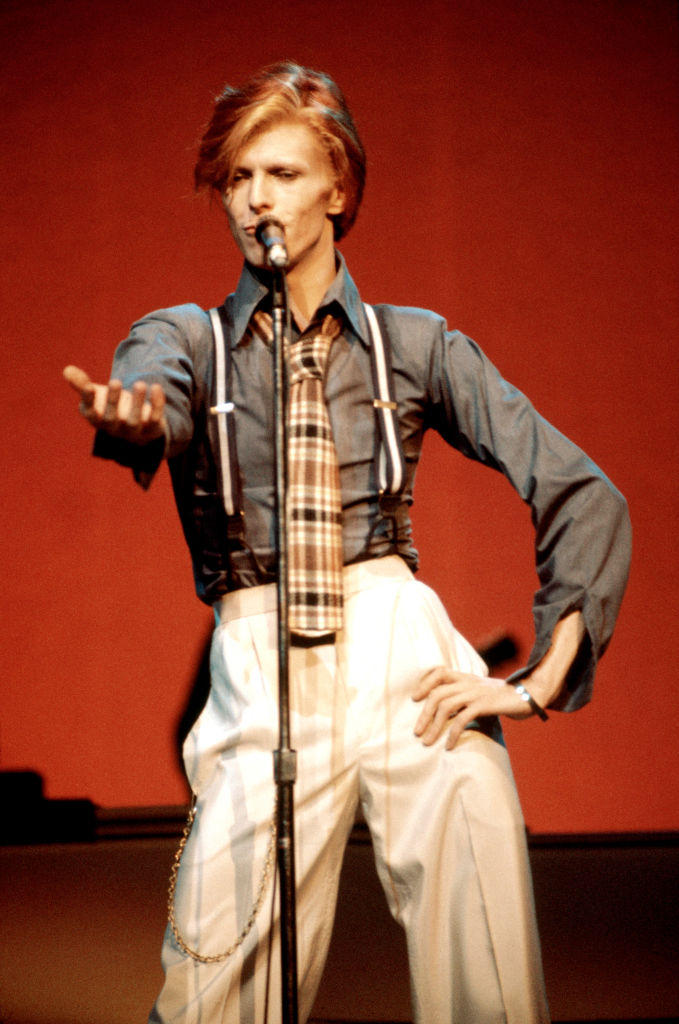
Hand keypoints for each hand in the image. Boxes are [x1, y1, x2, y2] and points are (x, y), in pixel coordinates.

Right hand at [63, 365, 166, 444]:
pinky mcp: (152, 428)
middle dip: (113, 401)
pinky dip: (157, 404)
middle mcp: (115, 428)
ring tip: (139, 383)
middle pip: (112, 419)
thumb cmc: (110, 407)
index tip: (89, 386)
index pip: (91, 414)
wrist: (137, 425)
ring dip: (137, 403)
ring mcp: (134, 431)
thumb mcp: (96, 395)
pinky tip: (156, 387)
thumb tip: (67, 370)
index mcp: (98, 420)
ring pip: (135, 421)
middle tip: (115, 381)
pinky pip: (156, 418)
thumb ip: (82, 384)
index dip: (89, 401)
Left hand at [412, 669, 532, 750]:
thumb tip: (448, 711)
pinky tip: (449, 746)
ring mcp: (475, 693)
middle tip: (417, 733)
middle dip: (423, 714)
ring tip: (427, 742)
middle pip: (437, 693)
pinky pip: (461, 718)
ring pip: (445, 706)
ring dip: (433, 726)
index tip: (414, 698)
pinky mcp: (484, 705)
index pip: (439, 672)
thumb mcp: (482, 692)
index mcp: (466, 677)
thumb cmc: (505, 698)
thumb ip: (467, 696)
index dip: (424, 683)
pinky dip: (452, 733)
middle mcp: (468, 682)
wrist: (530, 695)